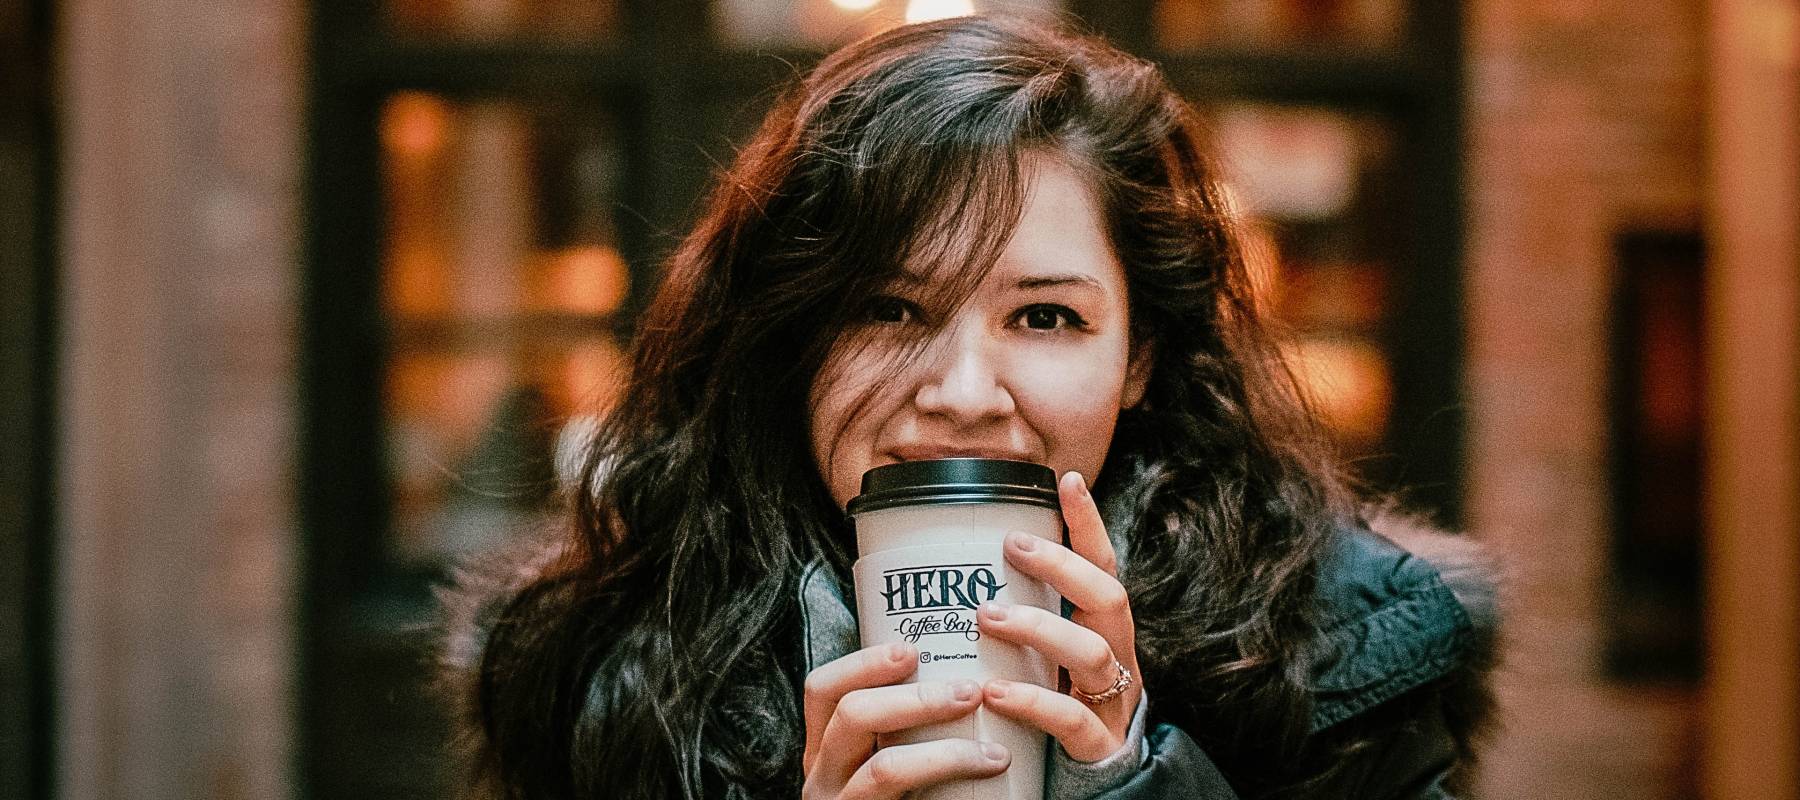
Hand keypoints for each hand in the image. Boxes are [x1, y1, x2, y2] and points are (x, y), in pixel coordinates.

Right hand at [801, 642, 1010, 798]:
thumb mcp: (885, 761)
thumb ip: (904, 728)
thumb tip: (969, 675)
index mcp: (824, 749)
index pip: (822, 689)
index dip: (863, 662)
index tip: (912, 649)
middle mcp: (821, 779)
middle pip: (851, 716)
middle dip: (916, 698)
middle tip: (970, 693)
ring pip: (885, 770)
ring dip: (946, 753)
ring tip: (994, 753)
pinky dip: (951, 785)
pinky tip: (992, 779)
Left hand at [976, 470, 1143, 761]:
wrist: (1091, 793)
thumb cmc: (1053, 715)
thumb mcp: (1044, 662)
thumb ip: (1020, 624)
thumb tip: (953, 578)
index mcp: (1104, 634)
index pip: (1104, 568)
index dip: (1089, 525)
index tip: (1067, 480)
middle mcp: (1118, 661)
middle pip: (1109, 599)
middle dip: (1063, 567)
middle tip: (1010, 546)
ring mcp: (1113, 705)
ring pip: (1093, 653)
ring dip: (1039, 627)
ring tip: (988, 615)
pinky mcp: (1098, 748)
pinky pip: (1071, 719)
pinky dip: (1033, 700)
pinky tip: (995, 691)